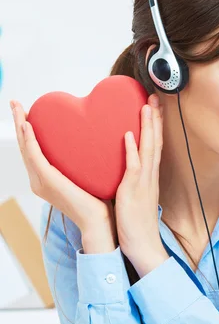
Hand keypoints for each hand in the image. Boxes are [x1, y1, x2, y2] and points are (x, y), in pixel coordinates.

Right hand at [10, 100, 115, 248]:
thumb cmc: (98, 200)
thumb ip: (83, 162)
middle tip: (15, 103)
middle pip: (25, 146)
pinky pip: (35, 157)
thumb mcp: (86, 176)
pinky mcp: (47, 181)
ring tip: (17, 108)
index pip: (32, 150)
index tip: (26, 111)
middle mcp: (39, 180)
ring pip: (26, 148)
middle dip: (19, 123)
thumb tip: (92, 143)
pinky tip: (27, 126)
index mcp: (46, 179)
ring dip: (20, 126)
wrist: (99, 221)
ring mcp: (41, 181)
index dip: (27, 131)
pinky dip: (30, 141)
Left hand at [115, 93, 168, 277]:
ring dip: (148, 127)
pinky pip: (134, 168)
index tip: (152, 106)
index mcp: (148, 177)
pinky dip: (133, 151)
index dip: (154, 125)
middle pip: (155, 141)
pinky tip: (130, 135)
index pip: (154, 145)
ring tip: (146, 106)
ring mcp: (143, 183)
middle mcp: (149, 176)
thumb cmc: (136, 224)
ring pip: (148, 149)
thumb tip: (128, 168)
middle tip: (153, 96)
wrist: (144, 247)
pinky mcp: (133, 193)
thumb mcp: (135, 197)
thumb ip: (133, 181)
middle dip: (155, 118)